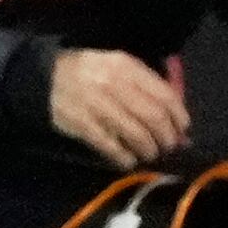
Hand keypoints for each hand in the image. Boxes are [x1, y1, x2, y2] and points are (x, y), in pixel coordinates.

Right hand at [47, 48, 187, 167]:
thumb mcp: (119, 68)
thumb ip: (148, 88)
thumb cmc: (91, 73)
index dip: (179, 117)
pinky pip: (112, 146)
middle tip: (167, 147)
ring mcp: (97, 105)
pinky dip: (125, 157)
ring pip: (137, 134)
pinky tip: (128, 160)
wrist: (45, 77)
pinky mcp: (83, 124)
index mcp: (126, 67)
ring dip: (149, 150)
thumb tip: (180, 123)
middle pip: (154, 117)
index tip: (182, 130)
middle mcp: (114, 84)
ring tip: (149, 154)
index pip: (165, 95)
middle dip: (167, 138)